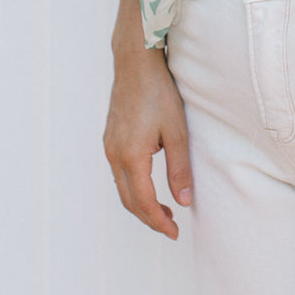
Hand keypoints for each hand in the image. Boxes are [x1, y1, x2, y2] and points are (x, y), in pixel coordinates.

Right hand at [103, 46, 192, 238]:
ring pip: (122, 188)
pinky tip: (149, 185)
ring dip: (140, 204)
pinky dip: (133, 187)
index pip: (143, 202)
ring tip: (163, 210)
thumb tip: (184, 200)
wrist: (135, 62)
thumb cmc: (158, 92)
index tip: (174, 232)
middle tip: (171, 226)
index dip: (158, 221)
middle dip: (149, 218)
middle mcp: (114, 154)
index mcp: (131, 156)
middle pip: (129, 200)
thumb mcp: (176, 131)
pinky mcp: (110, 138)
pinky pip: (119, 173)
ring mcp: (109, 146)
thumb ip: (179, 167)